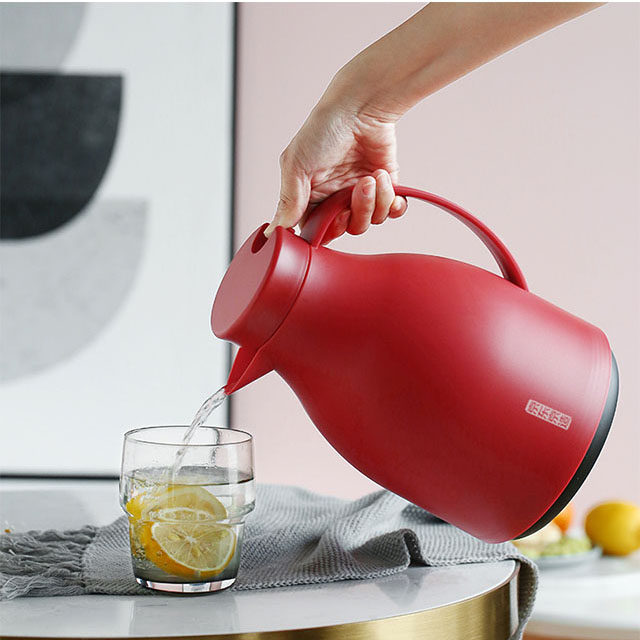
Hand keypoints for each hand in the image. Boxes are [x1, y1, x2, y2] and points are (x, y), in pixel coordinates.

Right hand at [264, 102, 406, 243]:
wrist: (361, 107)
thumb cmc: (324, 130)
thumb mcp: (296, 167)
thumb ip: (288, 203)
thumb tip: (274, 232)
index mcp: (310, 196)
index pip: (316, 229)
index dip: (326, 230)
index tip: (331, 218)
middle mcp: (335, 197)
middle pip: (346, 229)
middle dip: (353, 214)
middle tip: (354, 190)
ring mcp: (360, 193)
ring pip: (369, 221)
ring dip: (373, 201)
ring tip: (371, 178)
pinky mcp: (385, 187)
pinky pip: (391, 210)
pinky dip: (391, 201)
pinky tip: (384, 181)